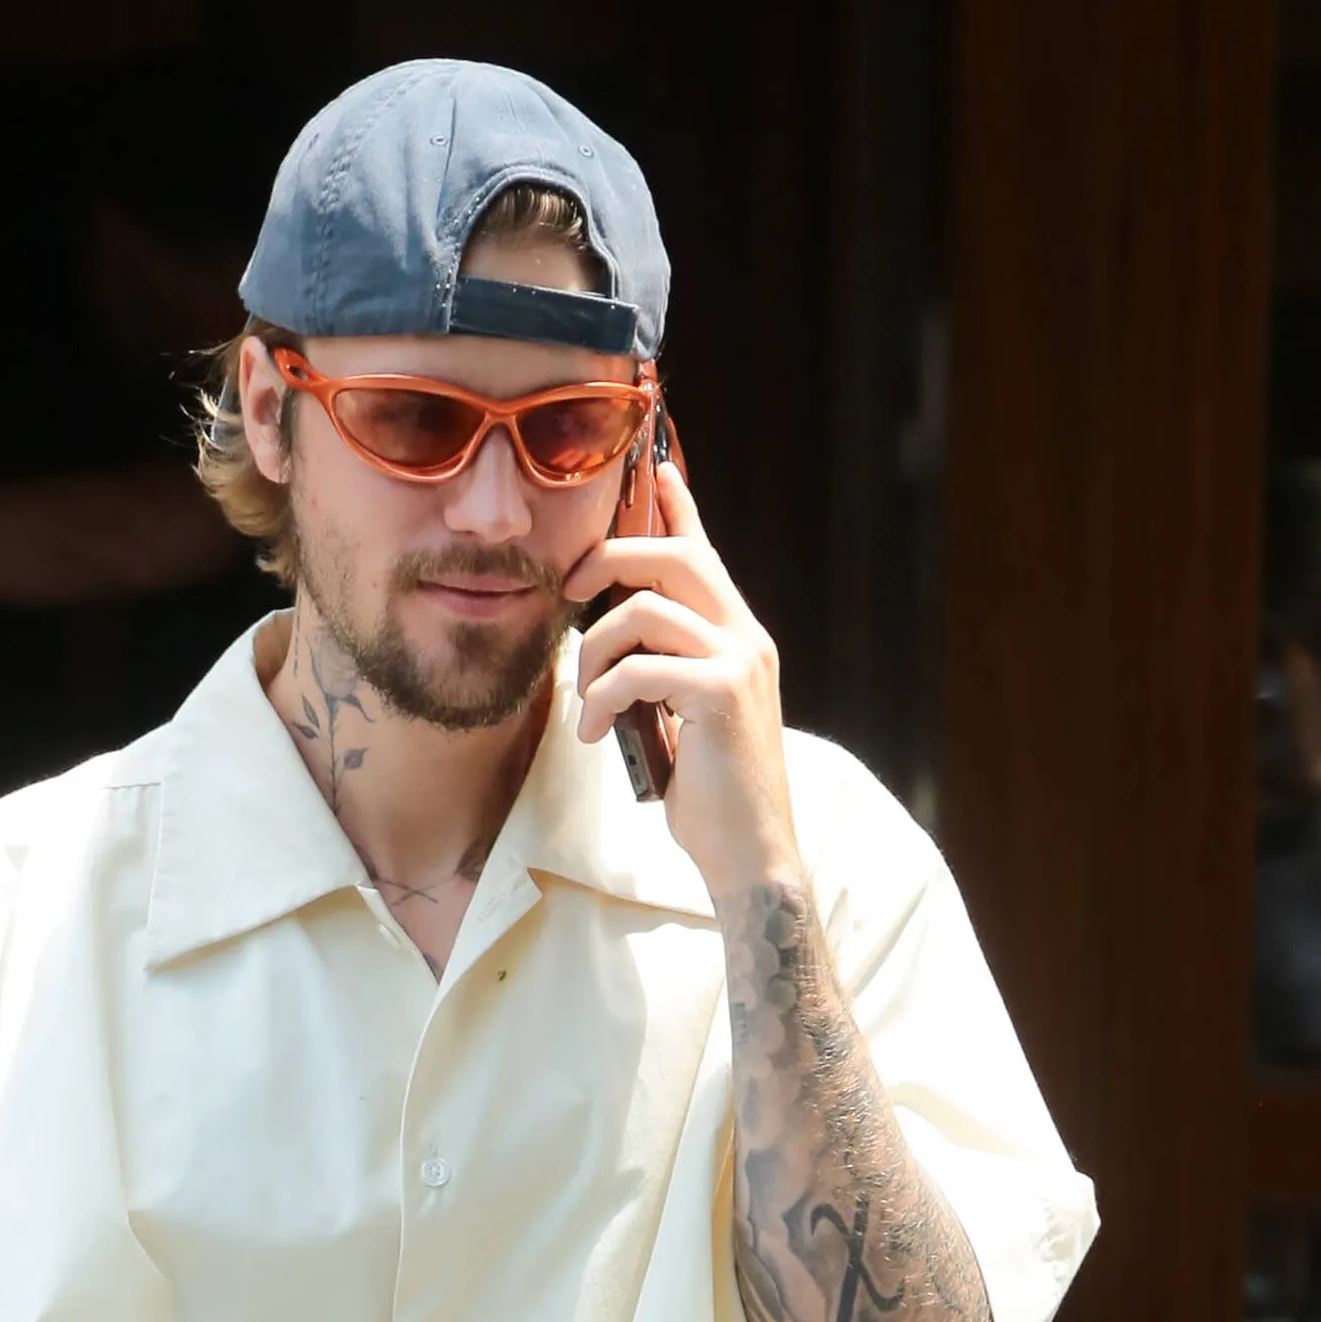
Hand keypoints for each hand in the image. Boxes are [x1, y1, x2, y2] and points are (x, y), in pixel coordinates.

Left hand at [564, 462, 798, 896]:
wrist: (750, 852)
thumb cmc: (710, 789)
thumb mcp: (683, 713)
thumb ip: (664, 665)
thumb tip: (612, 632)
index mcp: (736, 634)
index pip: (704, 550)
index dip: (675, 504)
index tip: (652, 468)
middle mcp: (745, 635)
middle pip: (672, 555)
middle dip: (608, 561)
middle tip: (570, 594)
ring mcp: (738, 661)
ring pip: (644, 610)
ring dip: (593, 651)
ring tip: (585, 699)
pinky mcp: (721, 695)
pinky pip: (639, 668)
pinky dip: (601, 698)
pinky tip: (593, 733)